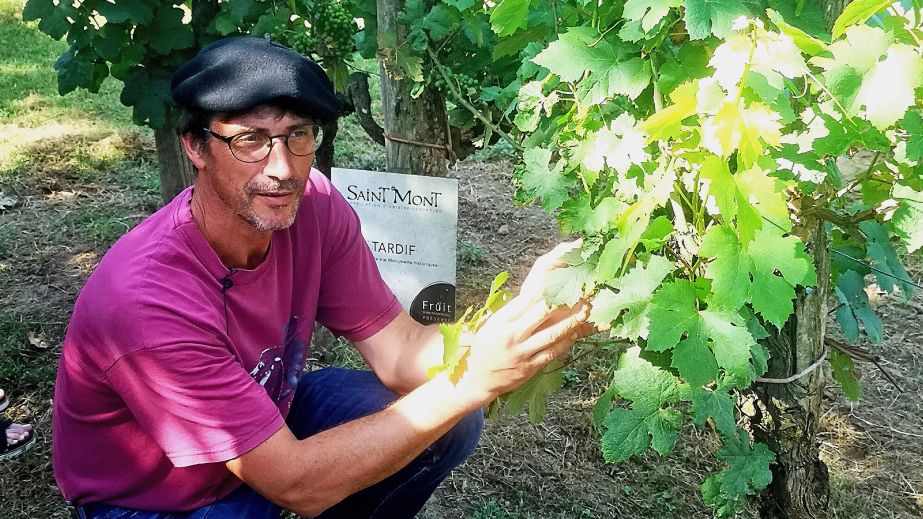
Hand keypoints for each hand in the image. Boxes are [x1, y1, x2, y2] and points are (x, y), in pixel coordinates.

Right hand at [452, 241, 593, 406]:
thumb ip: (510, 313)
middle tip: (579, 291)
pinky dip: (565, 342)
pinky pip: (553, 352)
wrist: (479, 380)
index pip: (525, 301)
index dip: (545, 289)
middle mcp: (512, 336)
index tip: (560, 280)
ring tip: (585, 310)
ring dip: (571, 321)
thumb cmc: (485, 349)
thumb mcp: (490, 326)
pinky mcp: (531, 367)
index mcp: (501, 322)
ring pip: (552, 334)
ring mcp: (523, 353)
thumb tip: (533, 297)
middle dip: (562, 302)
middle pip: (542, 314)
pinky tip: (575, 333)